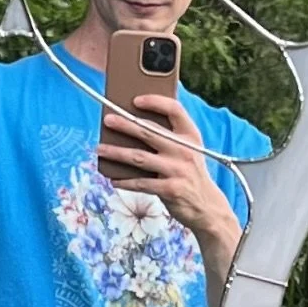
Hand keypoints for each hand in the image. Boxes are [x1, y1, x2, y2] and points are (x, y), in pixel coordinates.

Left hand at [96, 92, 228, 240]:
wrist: (207, 207)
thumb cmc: (189, 174)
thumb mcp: (188, 151)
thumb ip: (169, 138)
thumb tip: (132, 126)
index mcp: (190, 136)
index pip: (174, 110)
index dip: (155, 101)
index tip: (136, 100)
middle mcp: (185, 150)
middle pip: (150, 132)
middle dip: (126, 124)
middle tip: (108, 120)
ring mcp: (177, 170)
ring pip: (139, 157)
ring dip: (116, 152)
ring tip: (100, 149)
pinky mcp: (170, 189)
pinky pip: (140, 183)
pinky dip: (125, 181)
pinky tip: (113, 179)